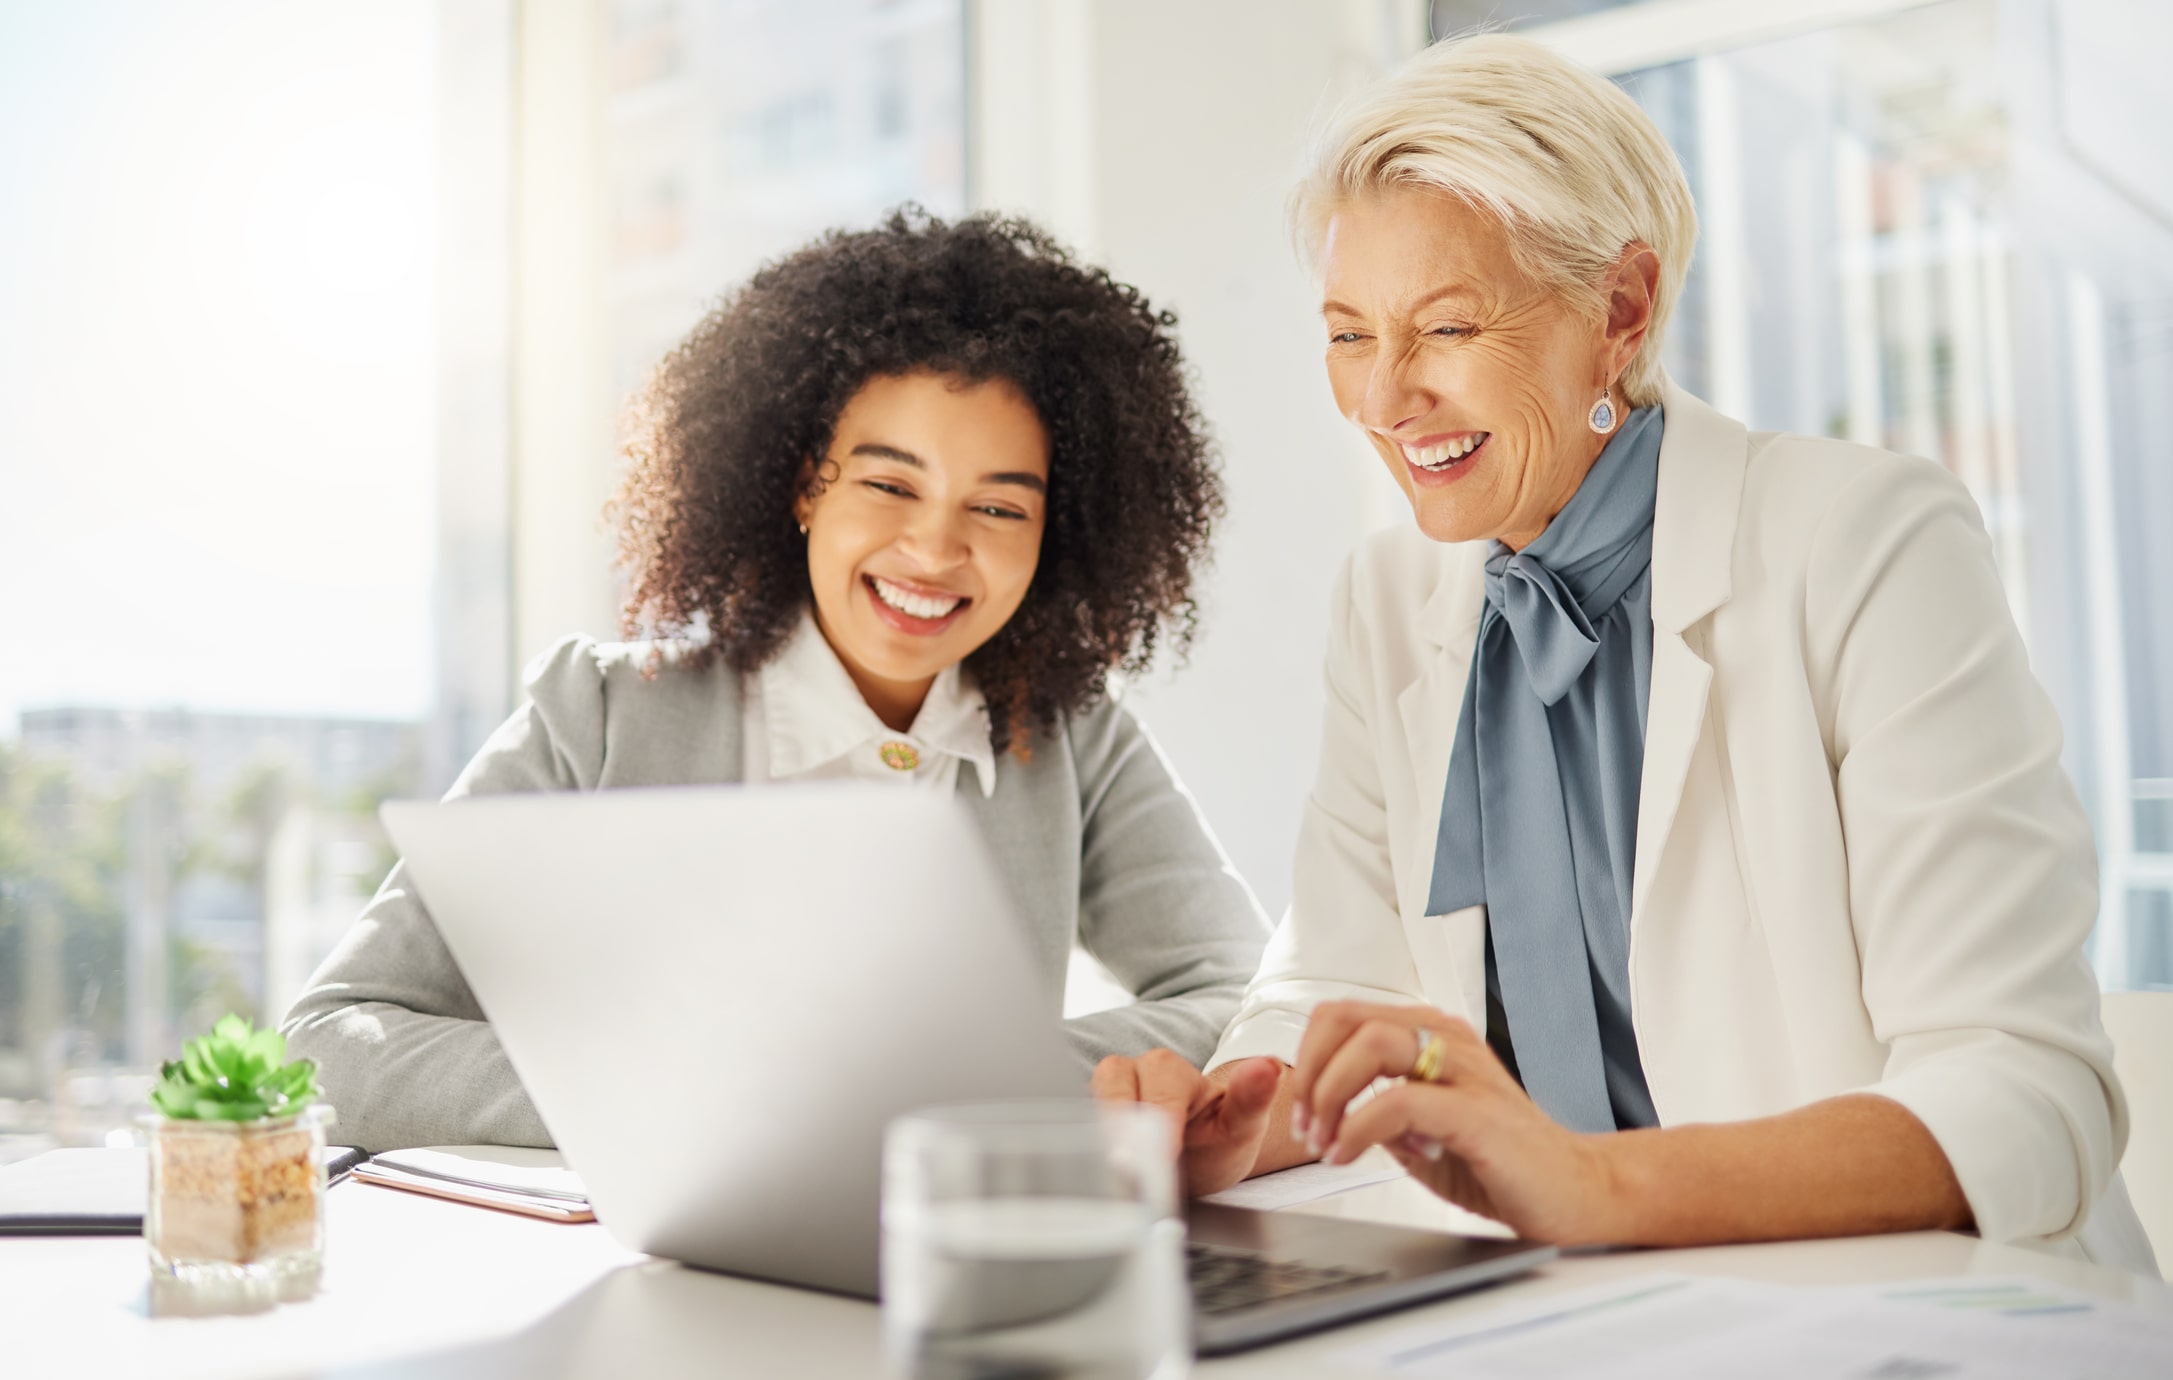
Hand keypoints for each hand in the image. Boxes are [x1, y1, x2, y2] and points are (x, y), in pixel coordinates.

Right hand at [1091, 1050, 1284, 1197]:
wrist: (1199, 1157)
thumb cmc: (1219, 1138)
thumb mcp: (1242, 1125)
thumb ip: (1252, 1098)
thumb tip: (1268, 1067)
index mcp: (1168, 1069)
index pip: (1157, 1094)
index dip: (1160, 1127)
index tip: (1164, 1158)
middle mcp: (1130, 1073)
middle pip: (1111, 1091)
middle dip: (1121, 1133)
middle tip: (1130, 1172)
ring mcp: (1104, 1097)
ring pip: (1088, 1107)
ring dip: (1098, 1142)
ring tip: (1114, 1177)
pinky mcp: (1087, 1119)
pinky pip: (1076, 1130)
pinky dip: (1085, 1154)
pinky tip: (1096, 1179)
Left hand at [1289, 1002, 1622, 1243]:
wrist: (1571, 1192)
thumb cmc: (1497, 1160)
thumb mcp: (1419, 1128)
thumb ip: (1377, 1107)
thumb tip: (1324, 1107)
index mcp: (1430, 1033)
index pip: (1342, 1015)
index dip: (1308, 1058)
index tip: (1301, 1111)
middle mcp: (1446, 1037)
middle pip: (1346, 1018)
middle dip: (1309, 1072)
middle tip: (1305, 1128)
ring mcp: (1464, 1069)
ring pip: (1370, 1044)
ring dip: (1328, 1096)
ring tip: (1325, 1142)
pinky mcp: (1476, 1111)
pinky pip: (1398, 1101)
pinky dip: (1357, 1130)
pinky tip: (1349, 1156)